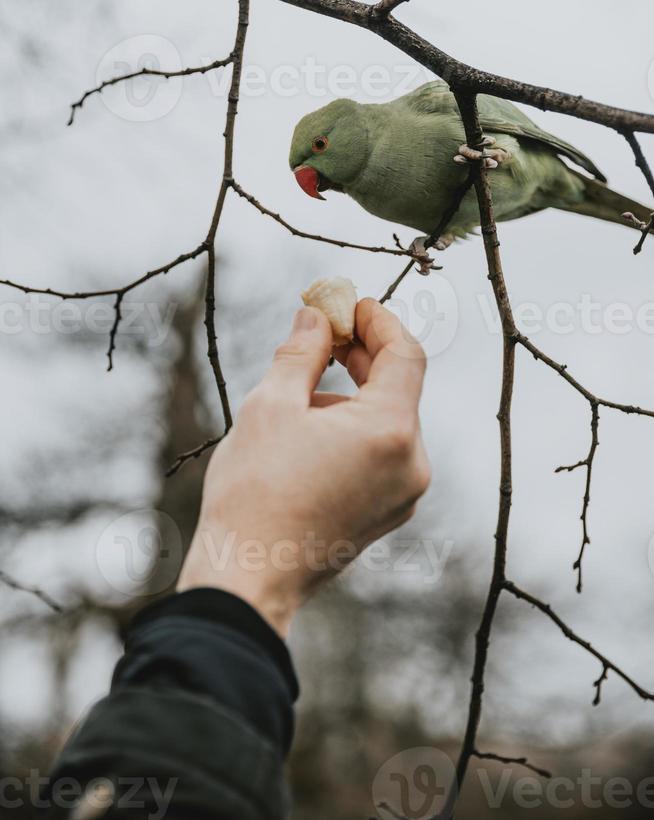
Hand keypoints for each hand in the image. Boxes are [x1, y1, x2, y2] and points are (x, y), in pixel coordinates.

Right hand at [177, 298, 430, 636]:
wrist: (249, 577)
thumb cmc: (254, 491)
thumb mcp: (272, 405)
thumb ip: (303, 352)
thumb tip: (316, 317)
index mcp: (391, 431)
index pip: (404, 354)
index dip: (378, 321)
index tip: (349, 306)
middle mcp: (411, 464)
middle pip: (398, 388)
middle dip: (362, 355)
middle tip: (322, 334)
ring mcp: (403, 494)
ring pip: (387, 422)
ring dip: (352, 395)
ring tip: (299, 393)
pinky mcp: (387, 513)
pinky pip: (382, 454)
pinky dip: (355, 430)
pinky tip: (310, 431)